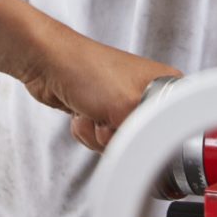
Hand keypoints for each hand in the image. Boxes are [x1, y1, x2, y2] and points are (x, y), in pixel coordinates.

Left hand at [17, 27, 179, 152]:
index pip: (169, 127)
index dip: (146, 132)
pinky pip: (98, 140)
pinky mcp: (99, 112)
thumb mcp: (127, 105)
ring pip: (116, 143)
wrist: (47, 63)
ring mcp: (120, 104)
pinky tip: (80, 111)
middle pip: (140, 141)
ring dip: (96, 134)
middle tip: (107, 114)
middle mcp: (144, 93)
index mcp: (163, 83)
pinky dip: (85, 130)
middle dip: (115, 134)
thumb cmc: (86, 69)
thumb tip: (152, 152)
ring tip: (91, 109)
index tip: (131, 122)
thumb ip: (146, 133)